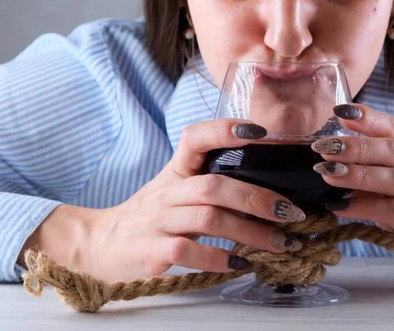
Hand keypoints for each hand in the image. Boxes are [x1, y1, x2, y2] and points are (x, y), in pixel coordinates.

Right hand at [21, 120, 304, 283]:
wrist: (101, 244)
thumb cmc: (152, 216)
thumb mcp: (176, 190)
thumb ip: (213, 183)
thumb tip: (271, 189)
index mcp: (176, 171)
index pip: (196, 137)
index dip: (225, 129)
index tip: (260, 132)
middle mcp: (167, 191)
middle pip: (216, 185)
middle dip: (258, 198)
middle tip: (291, 212)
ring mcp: (158, 221)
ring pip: (208, 219)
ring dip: (251, 232)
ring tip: (281, 243)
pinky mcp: (152, 251)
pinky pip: (188, 252)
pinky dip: (219, 258)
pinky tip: (241, 264)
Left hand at [310, 103, 393, 287]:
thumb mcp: (386, 187)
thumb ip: (362, 173)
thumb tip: (324, 162)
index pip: (392, 129)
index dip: (368, 117)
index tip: (341, 110)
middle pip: (392, 149)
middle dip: (355, 145)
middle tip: (322, 148)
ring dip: (358, 173)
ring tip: (327, 172)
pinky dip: (365, 207)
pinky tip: (339, 207)